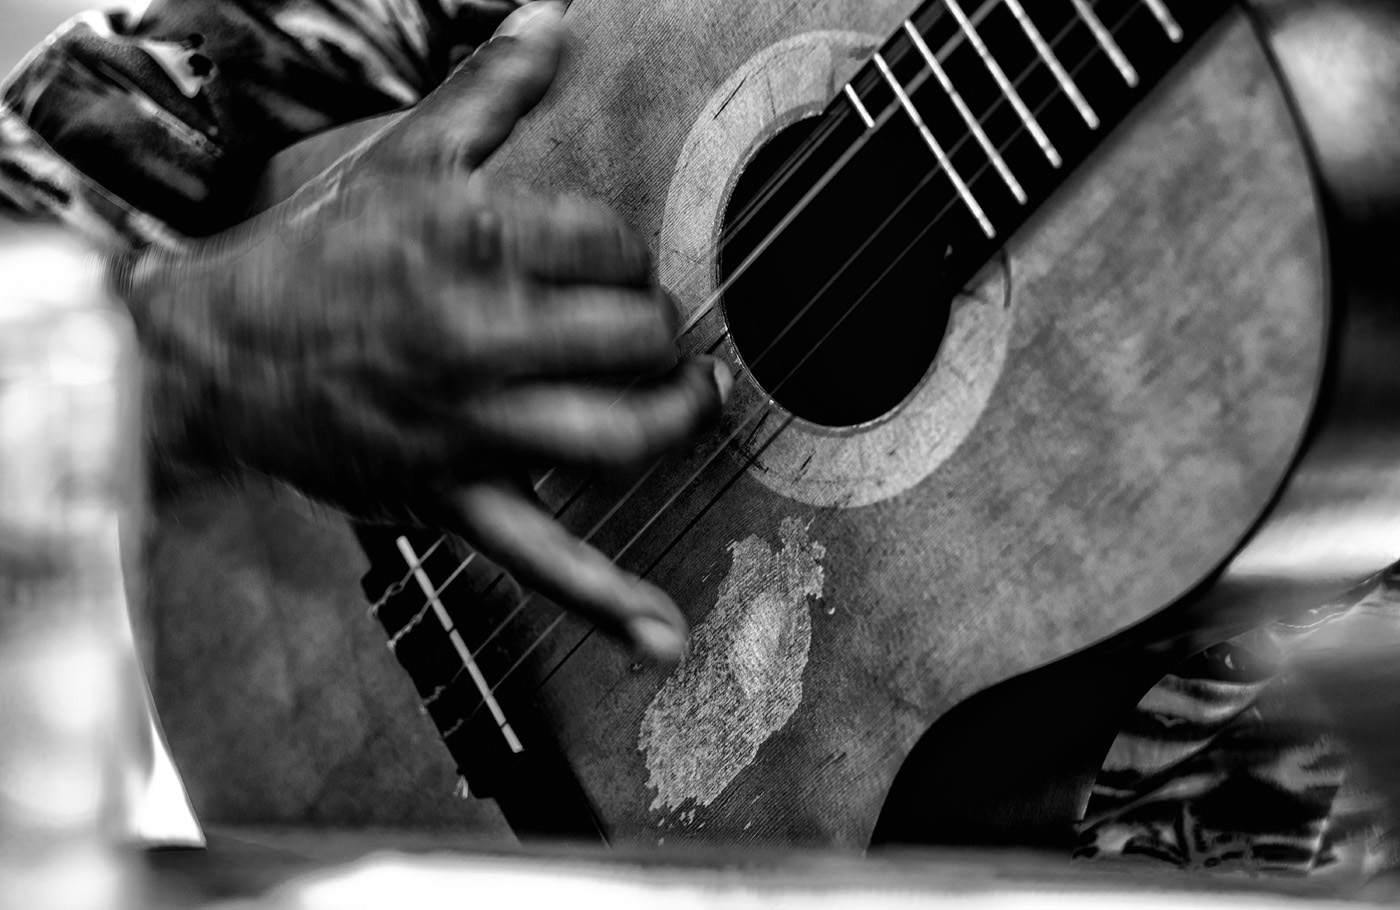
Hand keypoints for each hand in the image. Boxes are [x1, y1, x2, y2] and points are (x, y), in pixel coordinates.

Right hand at [113, 2, 727, 661]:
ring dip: (670, 424)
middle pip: (632, 337)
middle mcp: (476, 331)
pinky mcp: (453, 494)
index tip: (613, 269)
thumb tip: (553, 16)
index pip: (611, 247)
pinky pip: (539, 555)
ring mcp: (468, 424)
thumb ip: (491, 91)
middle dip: (660, 335)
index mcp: (473, 239)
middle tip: (654, 335)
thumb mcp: (404, 158)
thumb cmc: (321, 255)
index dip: (628, 260)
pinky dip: (605, 599)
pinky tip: (661, 636)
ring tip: (688, 407)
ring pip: (614, 437)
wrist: (220, 354)